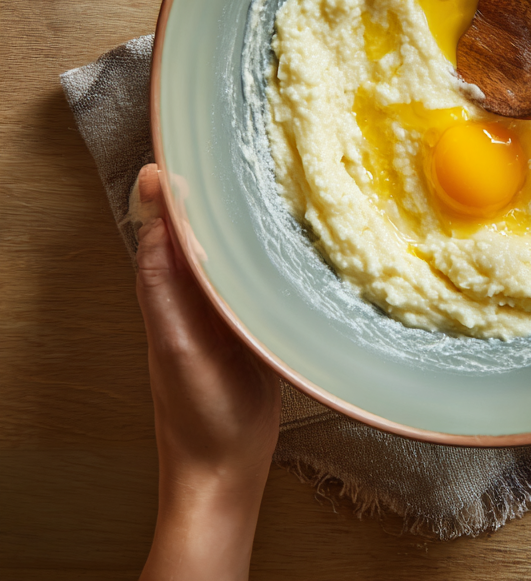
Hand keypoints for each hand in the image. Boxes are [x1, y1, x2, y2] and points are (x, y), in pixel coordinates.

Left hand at [134, 164, 280, 580]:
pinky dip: (269, 253)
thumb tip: (159, 218)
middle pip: (209, 231)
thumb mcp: (176, 345)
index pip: (174, 224)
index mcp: (173, 293)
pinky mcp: (257, 326)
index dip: (181, 183)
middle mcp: (201, 295)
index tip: (200, 140)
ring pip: (237, 251)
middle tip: (250, 147)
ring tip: (275, 180)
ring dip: (249, 219)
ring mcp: (231, 310)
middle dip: (220, 192)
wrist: (227, 470)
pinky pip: (259, 278)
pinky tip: (292, 239)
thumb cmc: (199, 415)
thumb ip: (165, 285)